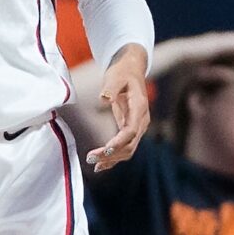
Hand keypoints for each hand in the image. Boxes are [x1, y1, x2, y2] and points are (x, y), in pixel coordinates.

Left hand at [89, 43, 151, 170]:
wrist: (132, 69)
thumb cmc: (122, 73)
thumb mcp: (115, 77)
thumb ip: (110, 89)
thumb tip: (104, 99)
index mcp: (139, 108)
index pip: (131, 131)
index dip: (119, 142)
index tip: (105, 150)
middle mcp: (141, 120)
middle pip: (130, 144)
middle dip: (112, 154)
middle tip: (91, 159)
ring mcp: (138, 125)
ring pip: (129, 148)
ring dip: (113, 159)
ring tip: (94, 164)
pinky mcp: (131, 128)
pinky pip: (125, 146)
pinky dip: (114, 157)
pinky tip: (101, 165)